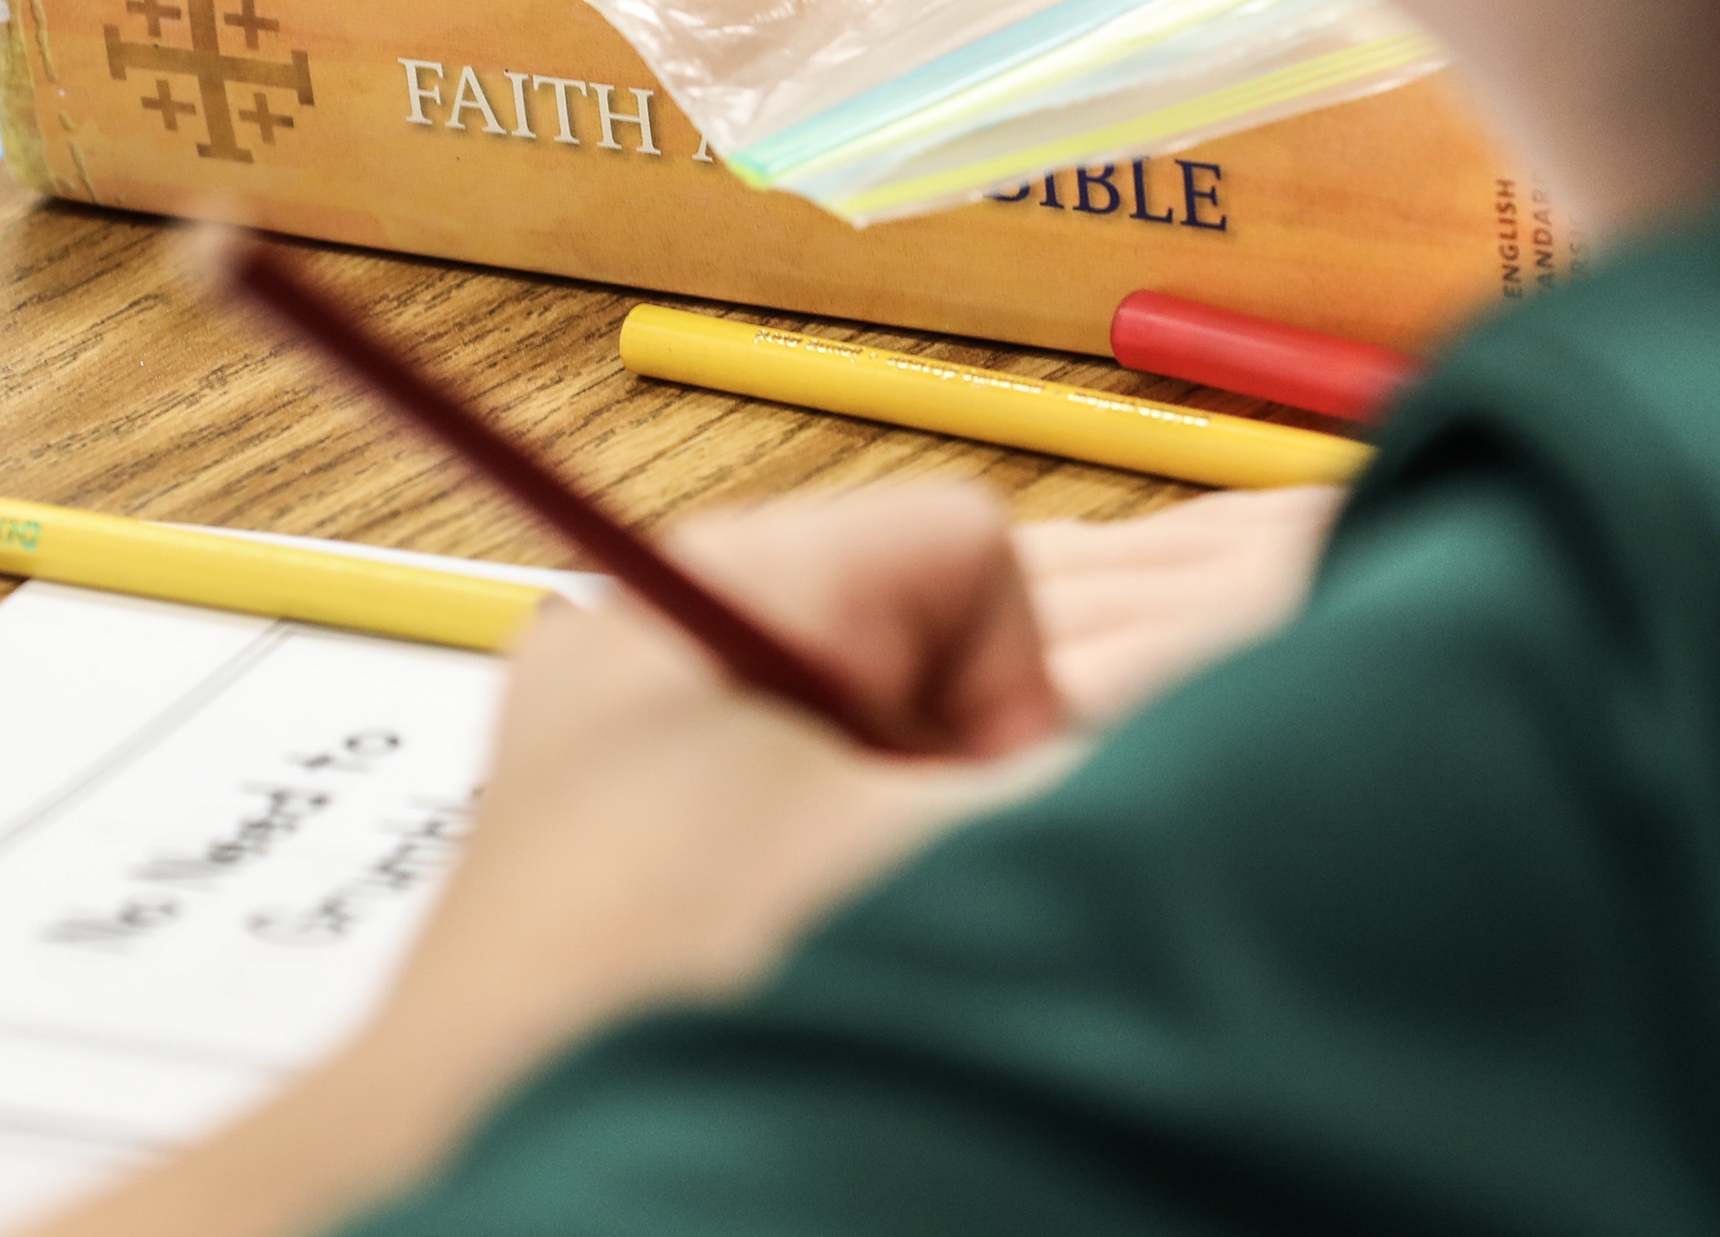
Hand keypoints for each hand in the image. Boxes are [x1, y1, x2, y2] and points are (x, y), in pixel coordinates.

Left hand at [21, 481, 1336, 1236]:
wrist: (487, 1184)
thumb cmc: (666, 1019)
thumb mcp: (930, 871)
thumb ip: (1089, 777)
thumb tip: (1231, 720)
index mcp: (705, 590)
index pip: (963, 546)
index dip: (1014, 692)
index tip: (970, 822)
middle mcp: (655, 640)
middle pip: (921, 645)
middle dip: (957, 778)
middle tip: (909, 900)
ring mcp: (632, 746)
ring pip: (874, 747)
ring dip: (900, 851)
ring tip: (841, 951)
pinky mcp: (628, 849)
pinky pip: (806, 821)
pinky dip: (836, 895)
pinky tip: (801, 977)